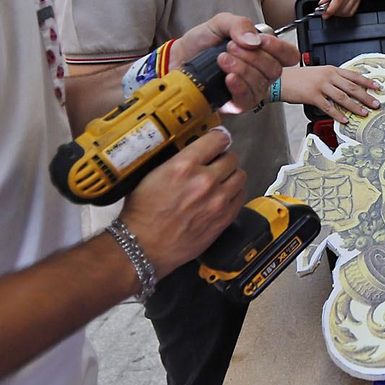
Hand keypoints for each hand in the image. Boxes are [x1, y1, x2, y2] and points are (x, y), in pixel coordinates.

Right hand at [119, 127, 245, 276]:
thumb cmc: (142, 213)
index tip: (218, 140)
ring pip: (240, 176)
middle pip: (232, 157)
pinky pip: (241, 197)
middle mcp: (205, 181)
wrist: (143, 246)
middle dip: (224, 158)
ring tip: (221, 180)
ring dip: (232, 176)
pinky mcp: (224, 218)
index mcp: (184, 166)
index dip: (219, 138)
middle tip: (216, 163)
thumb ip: (178, 159)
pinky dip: (234, 194)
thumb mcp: (153, 174)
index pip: (217, 139)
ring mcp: (217, 201)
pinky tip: (223, 196)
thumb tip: (196, 151)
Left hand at [172, 13, 298, 114]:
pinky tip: (228, 78)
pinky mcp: (236, 103)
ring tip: (222, 59)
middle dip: (253, 57)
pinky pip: (247, 99)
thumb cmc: (202, 42)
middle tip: (230, 47)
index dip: (279, 49)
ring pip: (261, 84)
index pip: (288, 55)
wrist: (179, 58)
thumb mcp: (220, 23)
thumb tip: (255, 40)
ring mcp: (250, 89)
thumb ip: (239, 24)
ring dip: (242, 69)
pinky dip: (239, 86)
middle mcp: (260, 72)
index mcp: (263, 52)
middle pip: (275, 70)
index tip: (261, 40)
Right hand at [279, 65, 381, 123]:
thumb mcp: (318, 73)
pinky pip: (328, 107)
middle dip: (366, 96)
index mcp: (331, 69)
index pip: (354, 75)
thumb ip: (332, 79)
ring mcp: (320, 85)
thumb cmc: (299, 78)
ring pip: (343, 97)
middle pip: (352, 87)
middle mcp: (328, 76)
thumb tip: (347, 89)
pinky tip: (344, 120)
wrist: (281, 79)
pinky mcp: (312, 96)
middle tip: (376, 103)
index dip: (367, 82)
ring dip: (355, 106)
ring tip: (364, 113)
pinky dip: (338, 114)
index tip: (378, 87)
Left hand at [315, 0, 361, 16]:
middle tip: (324, 8)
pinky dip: (343, 13)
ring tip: (331, 6)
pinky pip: (350, 12)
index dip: (331, 9)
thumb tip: (323, 4)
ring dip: (337, 12)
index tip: (325, 14)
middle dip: (332, 11)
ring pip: (346, 11)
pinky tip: (338, 7)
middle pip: (342, 7)